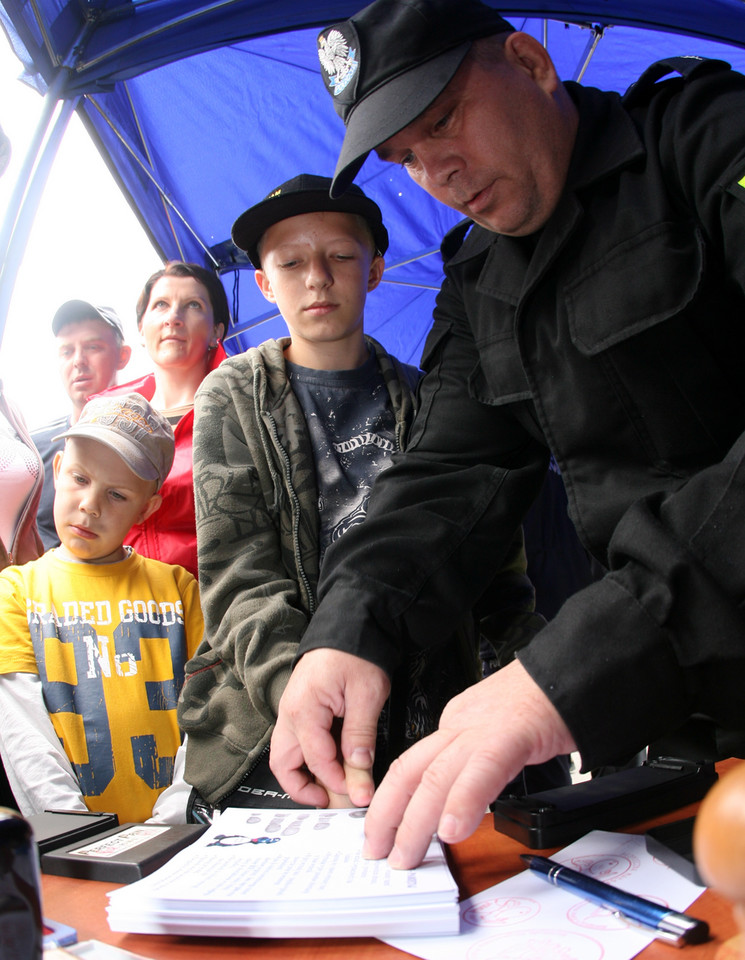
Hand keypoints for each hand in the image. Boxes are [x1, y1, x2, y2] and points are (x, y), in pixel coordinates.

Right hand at [270, 648, 390, 807]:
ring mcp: (292, 711)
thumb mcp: (367, 695)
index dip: (338, 782)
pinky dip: (310, 760)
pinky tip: (333, 765)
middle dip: (305, 789)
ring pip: (287, 757)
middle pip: (284, 765)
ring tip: (332, 788)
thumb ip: (360, 737)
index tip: (359, 793)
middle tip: (333, 801)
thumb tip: (360, 774)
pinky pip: (297, 743)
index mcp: (303, 709)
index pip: (316, 761)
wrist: (352, 624)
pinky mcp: (301, 709)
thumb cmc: (356, 651)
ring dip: (305, 776)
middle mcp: (290, 713)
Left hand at [362, 659, 576, 867]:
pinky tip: (452, 829)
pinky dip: (463, 802)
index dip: (392, 800)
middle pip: (410, 771)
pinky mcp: (512, 733)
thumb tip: (462, 798)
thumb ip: (475, 758)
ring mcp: (482, 728)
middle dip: (387, 815)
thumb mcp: (496, 728)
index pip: (411, 765)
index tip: (383, 830)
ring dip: (415, 822)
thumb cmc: (541, 701)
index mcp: (455, 724)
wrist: (570, 671)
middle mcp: (460, 725)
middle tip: (378, 851)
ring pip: (435, 775)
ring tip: (405, 855)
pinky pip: (482, 770)